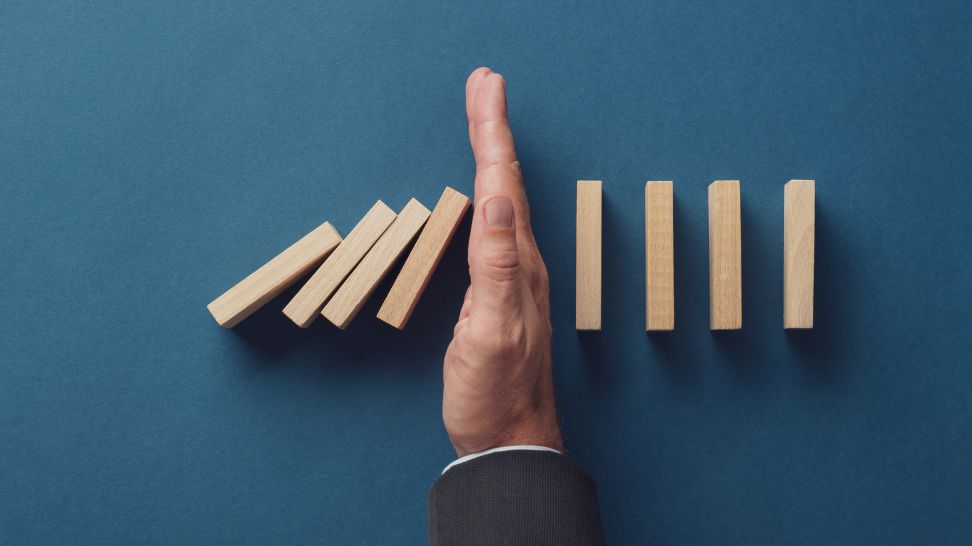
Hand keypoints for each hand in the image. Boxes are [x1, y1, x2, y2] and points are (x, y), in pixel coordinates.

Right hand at [442, 68, 562, 456]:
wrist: (509, 439)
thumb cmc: (495, 393)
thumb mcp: (490, 332)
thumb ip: (497, 268)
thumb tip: (497, 200)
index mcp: (517, 264)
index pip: (501, 184)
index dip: (492, 132)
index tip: (486, 86)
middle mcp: (521, 263)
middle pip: (505, 181)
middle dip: (493, 128)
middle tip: (484, 85)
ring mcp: (513, 278)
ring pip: (502, 199)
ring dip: (492, 154)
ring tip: (484, 120)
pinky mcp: (500, 293)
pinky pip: (495, 227)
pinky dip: (487, 193)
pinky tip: (485, 193)